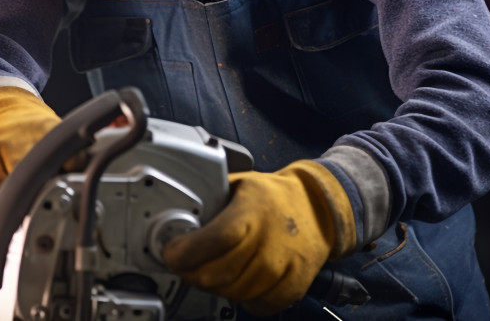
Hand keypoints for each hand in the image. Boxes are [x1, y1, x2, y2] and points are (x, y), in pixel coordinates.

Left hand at [162, 160, 356, 314]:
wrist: (317, 208)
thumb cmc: (273, 197)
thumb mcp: (239, 184)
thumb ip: (209, 199)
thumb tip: (176, 214)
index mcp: (251, 211)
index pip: (213, 240)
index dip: (186, 252)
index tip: (171, 253)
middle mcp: (268, 240)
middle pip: (216, 275)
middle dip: (191, 273)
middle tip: (186, 264)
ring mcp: (282, 266)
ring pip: (233, 293)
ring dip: (215, 287)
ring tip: (213, 270)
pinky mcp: (294, 285)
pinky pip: (257, 306)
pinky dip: (243, 298)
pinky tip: (239, 281)